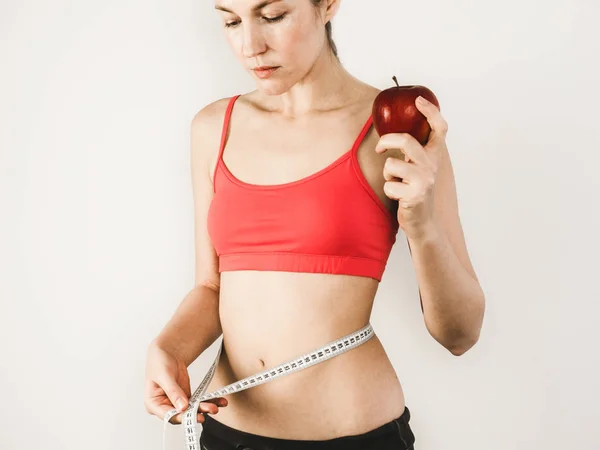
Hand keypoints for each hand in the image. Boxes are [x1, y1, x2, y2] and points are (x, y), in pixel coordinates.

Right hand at [144, 341, 227, 423]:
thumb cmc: (159, 362)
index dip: (182, 417)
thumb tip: (182, 407)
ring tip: (217, 405)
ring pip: (192, 410)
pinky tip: (219, 401)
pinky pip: (197, 402)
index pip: (168, 415)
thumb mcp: (164, 375)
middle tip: (211, 409)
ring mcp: (176, 403)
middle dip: (198, 412)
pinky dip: (208, 401)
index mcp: (153, 404)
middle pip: (182, 414)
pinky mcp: (185, 398)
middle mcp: (164, 406)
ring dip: (206, 407)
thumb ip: (173, 391)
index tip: (196, 415)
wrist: (167, 352)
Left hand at [375, 95, 447, 238]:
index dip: (430, 111)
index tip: (418, 100)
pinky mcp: (415, 195)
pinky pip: (389, 185)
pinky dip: (389, 191)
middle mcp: (431, 165)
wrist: (423, 221)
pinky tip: (399, 197)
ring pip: (392, 165)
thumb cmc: (414, 191)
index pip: (439, 128)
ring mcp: (424, 180)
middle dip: (386, 141)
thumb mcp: (418, 168)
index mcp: (433, 156)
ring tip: (396, 182)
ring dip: (387, 175)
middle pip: (406, 141)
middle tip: (380, 149)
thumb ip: (412, 152)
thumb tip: (392, 133)